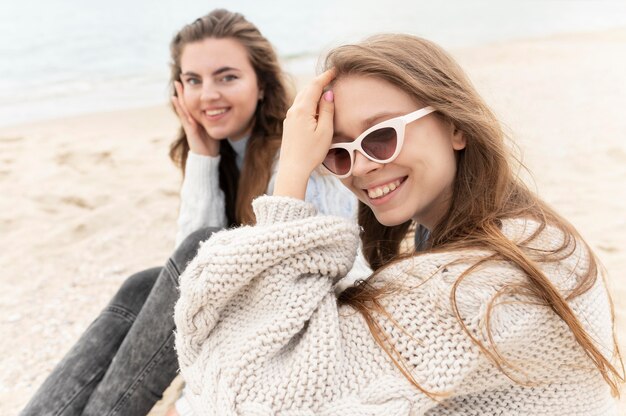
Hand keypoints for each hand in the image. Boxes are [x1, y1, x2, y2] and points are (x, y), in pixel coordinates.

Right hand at [171, 81, 219, 156]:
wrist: (207, 156)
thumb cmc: (211, 143)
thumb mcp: (214, 128)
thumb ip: (216, 120)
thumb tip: (224, 110)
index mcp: (197, 119)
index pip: (194, 103)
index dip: (191, 93)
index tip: (190, 81)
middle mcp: (191, 120)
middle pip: (187, 103)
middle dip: (183, 91)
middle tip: (180, 79)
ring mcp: (189, 124)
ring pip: (183, 108)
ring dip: (180, 96)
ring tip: (177, 85)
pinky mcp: (189, 129)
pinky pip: (184, 116)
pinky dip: (180, 107)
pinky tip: (176, 99)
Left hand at [274, 70, 335, 198]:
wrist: (293, 169)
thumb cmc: (311, 153)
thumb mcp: (325, 131)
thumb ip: (327, 110)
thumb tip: (328, 93)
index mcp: (303, 110)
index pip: (314, 86)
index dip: (325, 76)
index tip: (335, 69)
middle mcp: (293, 111)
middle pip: (306, 89)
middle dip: (319, 81)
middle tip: (331, 75)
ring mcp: (289, 118)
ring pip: (302, 98)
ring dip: (313, 91)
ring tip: (325, 87)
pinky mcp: (289, 125)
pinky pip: (299, 107)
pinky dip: (308, 100)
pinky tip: (315, 105)